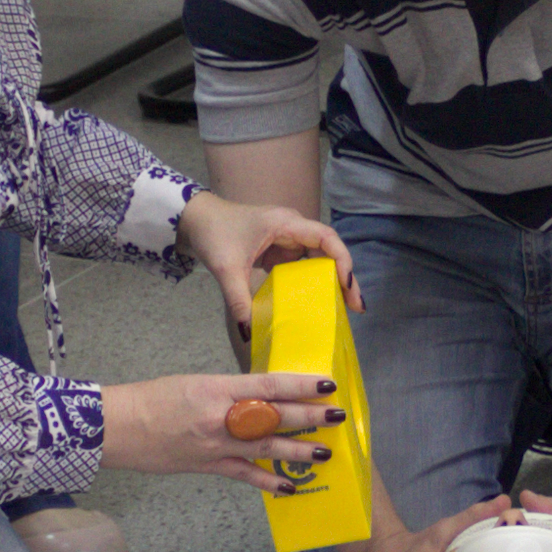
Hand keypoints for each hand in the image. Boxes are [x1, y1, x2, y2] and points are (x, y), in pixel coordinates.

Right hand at [97, 372, 351, 481]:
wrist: (117, 427)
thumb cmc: (152, 399)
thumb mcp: (195, 383)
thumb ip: (229, 391)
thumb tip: (261, 397)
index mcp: (217, 388)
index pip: (269, 384)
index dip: (300, 385)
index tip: (326, 384)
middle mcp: (220, 417)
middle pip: (274, 416)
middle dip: (309, 417)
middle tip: (337, 416)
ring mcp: (215, 445)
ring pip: (265, 447)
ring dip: (298, 451)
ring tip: (325, 452)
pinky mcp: (207, 466)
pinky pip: (244, 475)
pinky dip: (268, 482)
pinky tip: (289, 487)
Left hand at [176, 193, 361, 343]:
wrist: (196, 220)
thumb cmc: (213, 233)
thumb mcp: (225, 267)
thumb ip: (237, 299)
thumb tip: (247, 331)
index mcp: (285, 223)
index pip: (325, 237)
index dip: (341, 259)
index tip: (346, 285)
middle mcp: (292, 228)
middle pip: (329, 250)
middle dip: (344, 276)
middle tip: (356, 307)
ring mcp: (287, 239)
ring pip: (319, 259)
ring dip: (331, 281)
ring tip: (344, 308)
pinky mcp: (279, 249)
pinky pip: (303, 266)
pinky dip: (312, 282)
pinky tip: (318, 302)